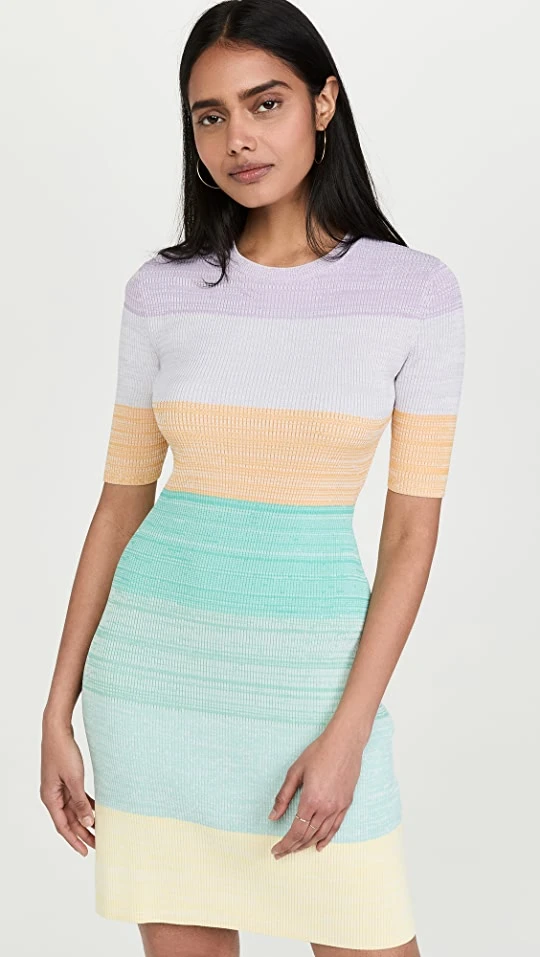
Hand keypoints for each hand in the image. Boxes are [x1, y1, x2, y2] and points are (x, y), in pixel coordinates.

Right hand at [40, 720, 94, 855]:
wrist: (58, 730)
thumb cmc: (62, 752)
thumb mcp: (74, 779)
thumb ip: (80, 802)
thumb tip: (87, 822)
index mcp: (50, 798)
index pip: (62, 826)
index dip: (74, 840)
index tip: (85, 851)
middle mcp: (53, 795)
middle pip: (69, 820)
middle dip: (82, 833)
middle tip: (98, 844)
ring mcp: (59, 787)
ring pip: (73, 810)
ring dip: (85, 820)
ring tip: (99, 830)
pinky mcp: (66, 779)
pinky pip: (76, 797)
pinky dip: (86, 805)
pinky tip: (96, 810)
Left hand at [268, 725, 363, 857]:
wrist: (344, 743)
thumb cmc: (318, 753)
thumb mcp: (295, 772)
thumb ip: (283, 796)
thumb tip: (272, 816)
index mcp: (311, 800)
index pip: (296, 831)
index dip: (285, 844)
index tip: (275, 850)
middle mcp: (326, 808)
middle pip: (307, 836)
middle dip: (293, 847)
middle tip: (281, 853)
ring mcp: (338, 807)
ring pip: (321, 834)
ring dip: (307, 845)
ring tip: (295, 850)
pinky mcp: (346, 804)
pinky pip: (336, 828)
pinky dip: (326, 839)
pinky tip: (319, 846)